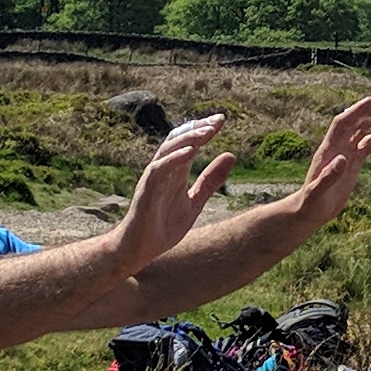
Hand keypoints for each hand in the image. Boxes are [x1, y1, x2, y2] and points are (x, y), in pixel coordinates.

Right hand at [109, 121, 236, 271]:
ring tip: (207, 132)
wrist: (139, 250)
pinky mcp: (146, 191)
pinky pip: (158, 170)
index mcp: (175, 172)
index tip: (222, 120)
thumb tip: (231, 155)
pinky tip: (189, 153)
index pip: (189, 143)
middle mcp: (163, 170)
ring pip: (168, 150)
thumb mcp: (195, 202)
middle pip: (178, 140)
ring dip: (188, 139)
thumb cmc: (163, 226)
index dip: (203, 130)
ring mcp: (153, 179)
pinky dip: (173, 159)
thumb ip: (211, 180)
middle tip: (218, 121)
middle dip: (198, 129)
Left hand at [291, 92, 370, 228]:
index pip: (343, 123)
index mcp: (328, 150)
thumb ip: (328, 176)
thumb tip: (343, 158)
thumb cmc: (310, 203)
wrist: (310, 211)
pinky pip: (369, 144)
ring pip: (364, 129)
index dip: (357, 111)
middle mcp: (338, 147)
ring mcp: (347, 153)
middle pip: (356, 121)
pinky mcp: (354, 163)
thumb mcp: (317, 193)